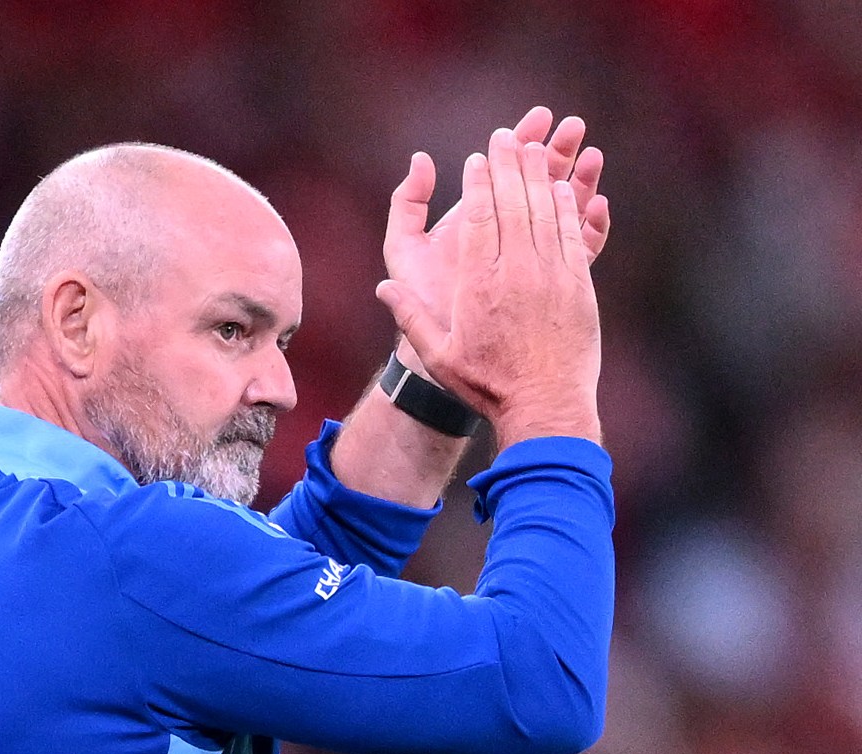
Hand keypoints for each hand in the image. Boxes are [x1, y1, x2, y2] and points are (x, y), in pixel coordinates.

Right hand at [378, 129, 602, 448]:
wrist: (545, 406)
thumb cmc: (487, 385)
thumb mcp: (438, 355)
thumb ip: (410, 318)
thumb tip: (383, 288)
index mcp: (479, 284)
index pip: (478, 218)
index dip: (479, 183)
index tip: (478, 159)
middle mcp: (517, 272)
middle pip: (514, 204)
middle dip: (510, 165)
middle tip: (507, 136)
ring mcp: (552, 276)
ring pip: (546, 213)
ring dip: (541, 176)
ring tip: (537, 146)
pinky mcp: (580, 286)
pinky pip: (573, 236)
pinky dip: (569, 208)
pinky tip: (565, 188)